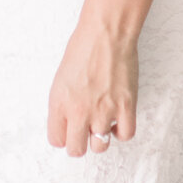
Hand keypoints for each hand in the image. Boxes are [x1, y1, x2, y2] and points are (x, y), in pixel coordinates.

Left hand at [48, 19, 137, 158]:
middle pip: (76, 149)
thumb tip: (68, 124)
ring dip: (100, 138)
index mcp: (59, 103)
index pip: (56, 139)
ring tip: (102, 123)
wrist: (107, 33)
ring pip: (100, 146)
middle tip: (84, 132)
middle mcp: (79, 110)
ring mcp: (104, 110)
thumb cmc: (83, 49)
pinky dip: (122, 131)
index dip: (63, 136)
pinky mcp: (126, 106)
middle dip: (79, 144)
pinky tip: (118, 120)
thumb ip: (62, 104)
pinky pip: (125, 134)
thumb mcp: (61, 78)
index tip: (68, 130)